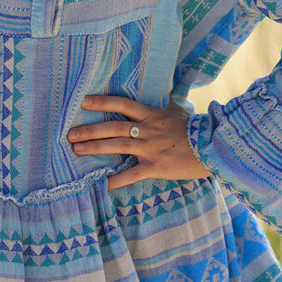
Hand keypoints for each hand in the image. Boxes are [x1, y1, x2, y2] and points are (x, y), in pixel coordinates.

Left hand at [67, 94, 210, 189]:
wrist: (213, 147)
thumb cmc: (196, 129)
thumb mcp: (179, 111)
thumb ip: (166, 105)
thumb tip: (165, 96)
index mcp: (151, 115)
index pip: (122, 104)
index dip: (102, 102)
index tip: (84, 102)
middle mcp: (147, 129)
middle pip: (113, 127)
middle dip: (90, 130)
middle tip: (69, 134)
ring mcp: (150, 148)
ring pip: (117, 147)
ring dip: (94, 148)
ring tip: (76, 150)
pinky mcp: (156, 166)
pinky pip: (132, 174)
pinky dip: (116, 180)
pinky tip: (102, 185)